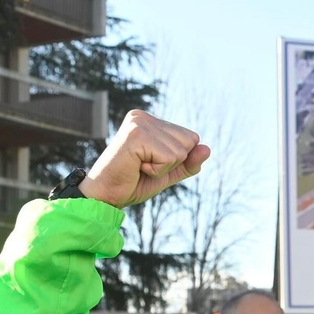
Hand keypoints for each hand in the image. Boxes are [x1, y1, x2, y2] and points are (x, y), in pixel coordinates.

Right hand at [80, 110, 210, 208]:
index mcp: (151, 121)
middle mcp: (144, 117)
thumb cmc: (133, 183)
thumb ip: (188, 162)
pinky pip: (170, 158)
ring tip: (139, 166)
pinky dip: (157, 170)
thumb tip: (208, 148)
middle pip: (189, 141)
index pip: (191, 137)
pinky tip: (136, 167)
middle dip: (172, 162)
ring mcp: (140, 123)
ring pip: (181, 151)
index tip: (150, 163)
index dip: (178, 159)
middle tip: (144, 166)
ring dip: (163, 168)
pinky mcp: (137, 135)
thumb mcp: (168, 173)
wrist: (106, 195)